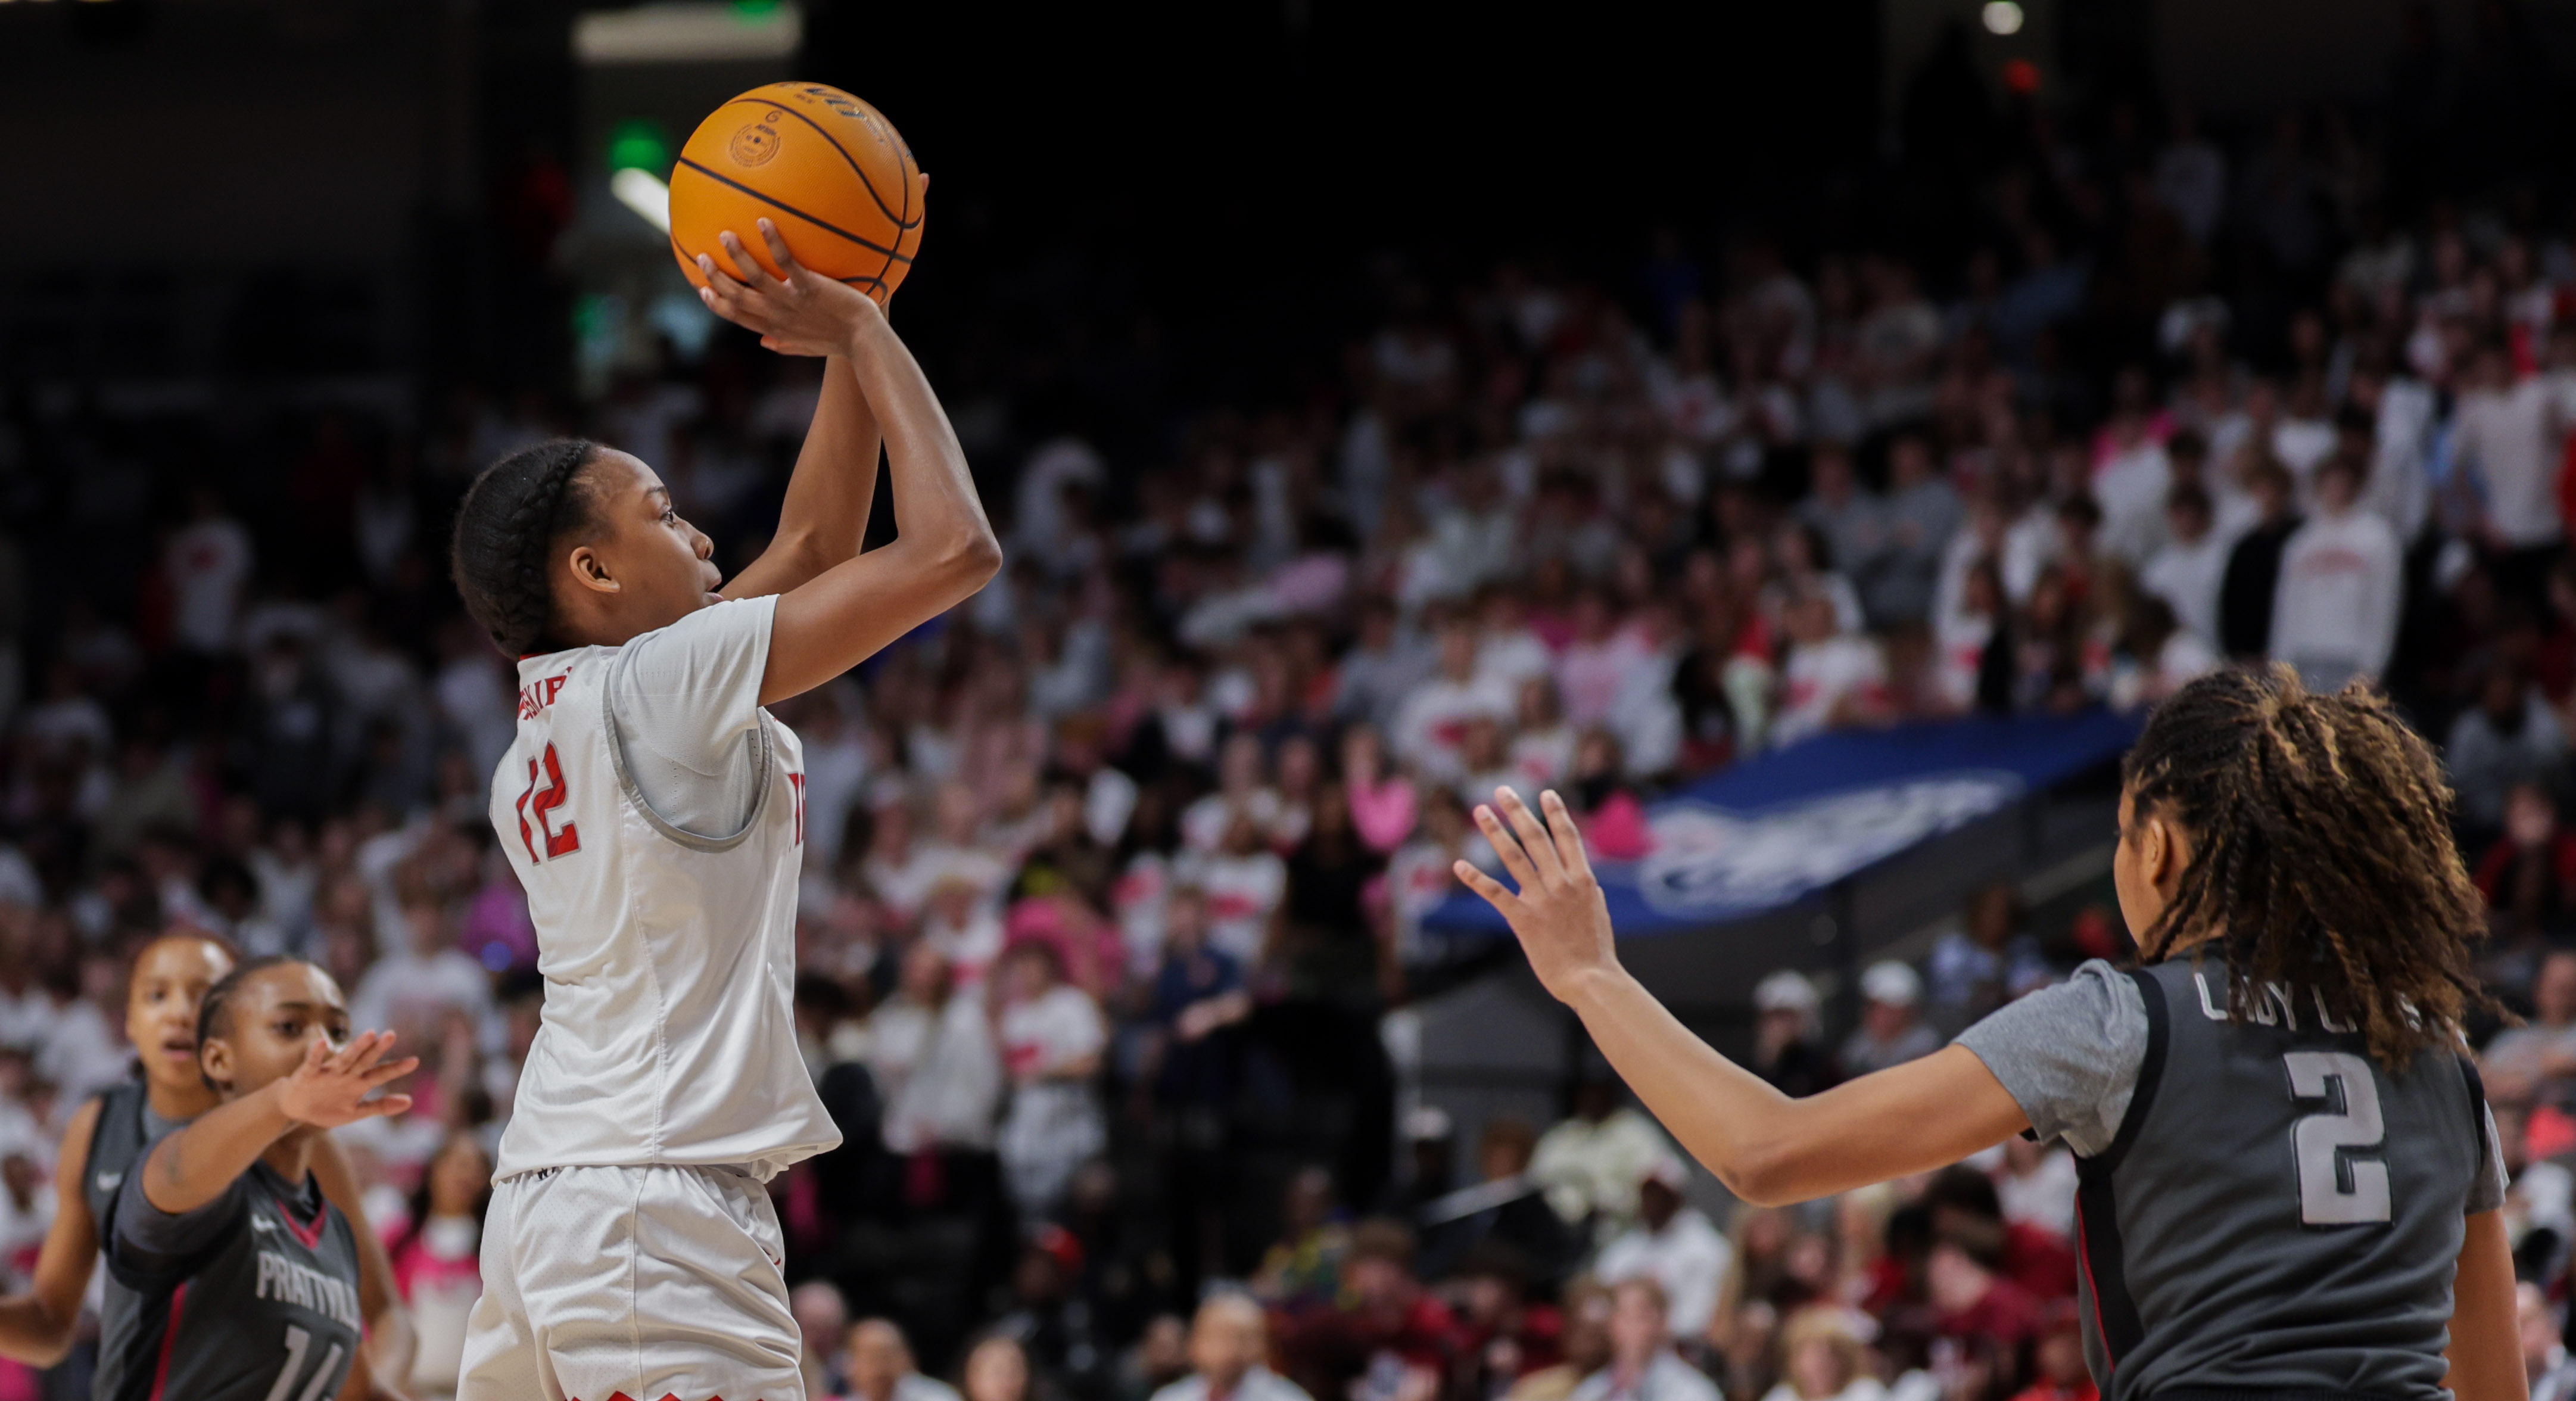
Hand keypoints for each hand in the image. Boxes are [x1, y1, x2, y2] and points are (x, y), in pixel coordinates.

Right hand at [273, 1031, 417, 1128]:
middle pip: (364, 1060)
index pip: (380, 1073)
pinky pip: (312, 1062)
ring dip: (356, 1047)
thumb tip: (410, 1101)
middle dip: (377, 1049)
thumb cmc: (328, 1107)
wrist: (296, 1109)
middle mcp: (346, 1074)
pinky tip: (322, 1042)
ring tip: (370, 1034)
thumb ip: (381, 1106)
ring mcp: (328, 1072)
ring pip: (344, 1058)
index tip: (415, 1061)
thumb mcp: (355, 1112)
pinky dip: (316, 1053)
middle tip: (392, 1035)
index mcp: (359, 1083)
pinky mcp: (308, 1074)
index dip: (396, 1068)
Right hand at [696, 218, 883, 356]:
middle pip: (737, 297)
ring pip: (754, 278)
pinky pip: (786, 262)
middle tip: (701, 257)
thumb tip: (764, 342)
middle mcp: (778, 315)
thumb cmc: (839, 342)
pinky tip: (763, 221)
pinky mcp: (810, 288)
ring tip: (724, 235)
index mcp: (776, 327)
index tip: (703, 290)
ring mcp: (792, 301)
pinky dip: (773, 242)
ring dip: (737, 256)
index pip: (738, 316)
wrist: (865, 341)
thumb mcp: (808, 348)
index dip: (718, 304)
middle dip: (715, 278)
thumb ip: (785, 345)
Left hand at [1454, 788, 1620, 1002]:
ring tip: (1479, 811)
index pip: (1568, 837)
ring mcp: (1542, 900)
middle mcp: (1562, 884)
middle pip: (1536, 838)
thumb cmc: (1596, 951)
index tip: (1545, 793)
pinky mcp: (1523, 920)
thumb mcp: (1599, 914)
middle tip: (1502, 790)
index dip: (1556, 813)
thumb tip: (1587, 882)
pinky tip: (1459, 866)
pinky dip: (1475, 878)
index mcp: (1583, 880)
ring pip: (1514, 857)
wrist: (1590, 979)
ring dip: (1494, 832)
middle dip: (1518, 811)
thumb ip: (1589, 894)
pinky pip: (1495, 893)